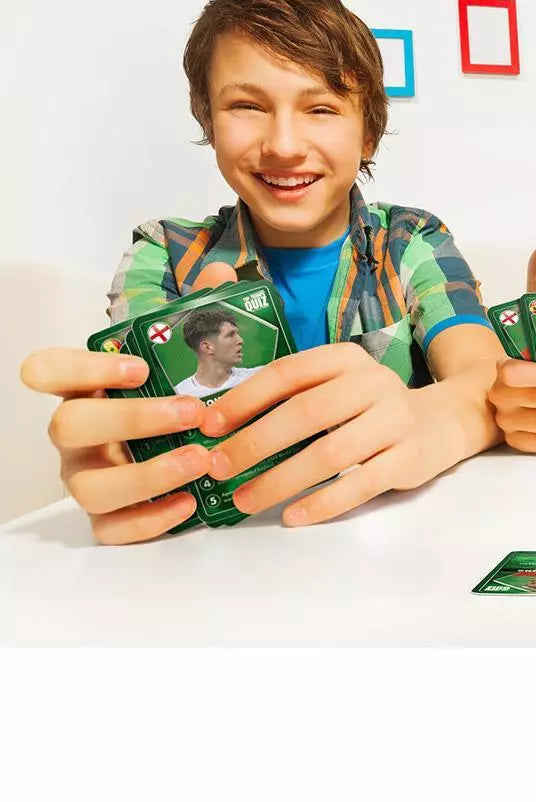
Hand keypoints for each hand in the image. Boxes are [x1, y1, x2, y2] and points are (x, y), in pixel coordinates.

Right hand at [15, 261, 237, 543]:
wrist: (200, 441)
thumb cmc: (183, 393)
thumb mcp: (193, 353)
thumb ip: (202, 311)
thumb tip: (221, 273)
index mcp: (87, 385)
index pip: (47, 369)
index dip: (82, 366)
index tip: (137, 364)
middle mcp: (77, 432)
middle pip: (70, 425)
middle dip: (131, 419)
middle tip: (191, 413)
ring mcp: (87, 475)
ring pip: (90, 485)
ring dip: (146, 474)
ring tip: (200, 460)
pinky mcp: (108, 517)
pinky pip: (112, 528)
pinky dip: (150, 519)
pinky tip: (190, 503)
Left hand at [200, 341, 487, 524]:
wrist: (440, 422)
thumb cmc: (370, 408)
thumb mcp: (339, 385)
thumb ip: (294, 396)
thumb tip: (220, 424)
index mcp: (347, 359)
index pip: (289, 372)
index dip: (245, 399)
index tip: (210, 426)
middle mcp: (374, 383)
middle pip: (307, 412)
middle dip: (255, 442)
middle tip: (219, 468)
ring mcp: (395, 421)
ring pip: (330, 454)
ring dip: (281, 480)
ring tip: (246, 500)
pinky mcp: (409, 458)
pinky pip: (360, 485)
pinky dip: (323, 503)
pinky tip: (293, 515)